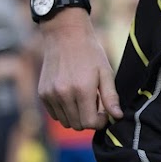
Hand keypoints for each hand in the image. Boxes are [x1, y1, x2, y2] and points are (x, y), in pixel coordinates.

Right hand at [37, 12, 120, 128]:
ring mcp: (50, 94)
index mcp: (82, 89)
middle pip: (78, 125)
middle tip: (94, 104)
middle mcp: (63, 94)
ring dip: (76, 116)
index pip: (90, 123)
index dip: (100, 122)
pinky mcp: (42, 93)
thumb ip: (111, 97)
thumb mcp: (105, 72)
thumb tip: (118, 117)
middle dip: (89, 119)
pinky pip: (55, 114)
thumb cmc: (90, 53)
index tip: (104, 113)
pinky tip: (71, 96)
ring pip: (65, 122)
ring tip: (83, 98)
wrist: (65, 36)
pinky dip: (64, 111)